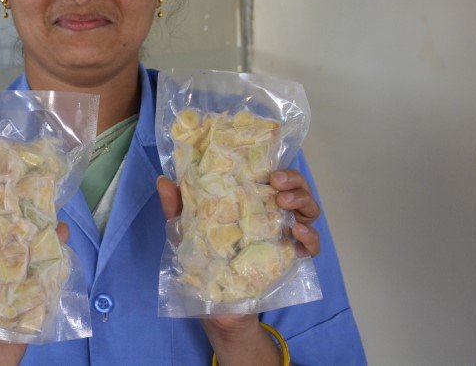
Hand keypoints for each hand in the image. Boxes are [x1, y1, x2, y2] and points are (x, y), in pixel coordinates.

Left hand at [156, 170, 321, 364]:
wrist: (217, 309)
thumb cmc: (202, 262)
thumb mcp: (185, 233)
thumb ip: (176, 208)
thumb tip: (162, 180)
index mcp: (251, 201)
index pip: (272, 175)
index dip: (275, 165)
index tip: (267, 168)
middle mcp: (273, 213)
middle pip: (297, 187)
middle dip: (293, 179)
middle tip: (276, 183)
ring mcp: (285, 235)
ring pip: (310, 210)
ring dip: (303, 200)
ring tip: (284, 202)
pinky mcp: (292, 259)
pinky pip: (313, 245)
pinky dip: (310, 237)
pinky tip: (297, 232)